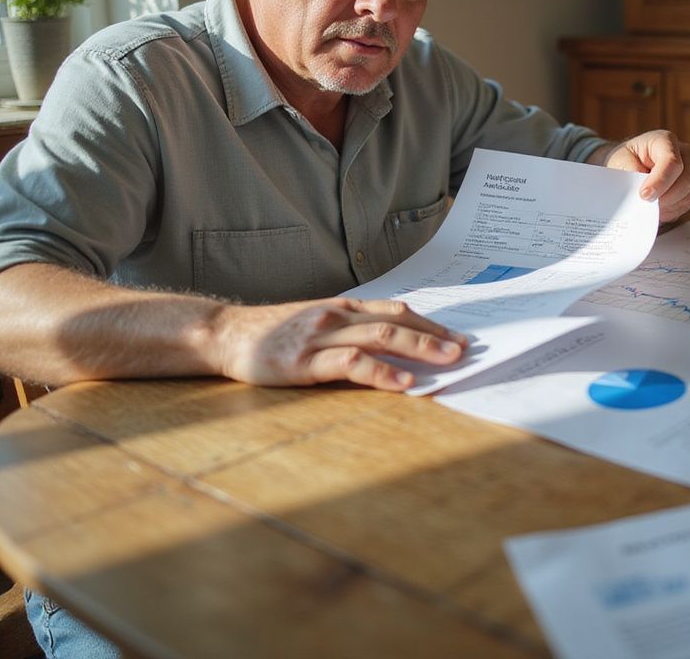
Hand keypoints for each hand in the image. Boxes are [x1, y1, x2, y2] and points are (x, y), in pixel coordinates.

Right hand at [211, 298, 467, 390]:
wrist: (225, 334)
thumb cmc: (275, 334)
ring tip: (445, 362)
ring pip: (381, 337)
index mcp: (344, 307)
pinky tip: (403, 383)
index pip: (398, 310)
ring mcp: (322, 336)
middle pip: (397, 322)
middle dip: (435, 337)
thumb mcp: (318, 323)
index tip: (458, 336)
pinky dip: (381, 373)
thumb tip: (395, 345)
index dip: (431, 323)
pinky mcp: (306, 361)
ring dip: (419, 349)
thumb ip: (351, 329)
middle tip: (464, 350)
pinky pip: (352, 363)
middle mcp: (338, 316)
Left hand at [597, 129, 689, 221]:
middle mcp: (684, 153)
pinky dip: (672, 210)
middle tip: (646, 204)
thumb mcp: (620, 161)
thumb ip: (631, 173)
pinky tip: (657, 209)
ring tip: (649, 207)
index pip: (672, 162)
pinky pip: (687, 203)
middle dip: (665, 197)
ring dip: (668, 206)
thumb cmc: (626, 159)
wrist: (631, 163)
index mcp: (665, 140)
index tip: (644, 195)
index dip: (660, 181)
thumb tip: (642, 190)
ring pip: (688, 194)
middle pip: (686, 180)